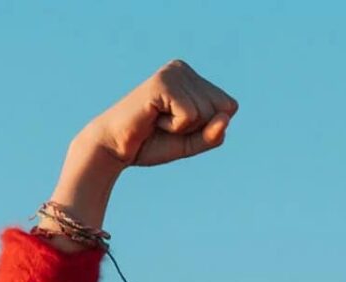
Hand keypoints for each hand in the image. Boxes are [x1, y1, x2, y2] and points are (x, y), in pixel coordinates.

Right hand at [78, 58, 238, 168]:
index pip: (229, 107)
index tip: (179, 126)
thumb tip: (226, 117)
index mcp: (192, 78)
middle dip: (198, 129)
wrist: (116, 148)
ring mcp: (172, 73)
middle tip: (167, 125)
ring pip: (206, 113)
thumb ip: (214, 134)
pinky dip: (174, 127)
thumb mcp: (192, 143)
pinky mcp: (163, 83)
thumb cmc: (153, 143)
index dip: (208, 128)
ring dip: (183, 129)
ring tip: (159, 121)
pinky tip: (154, 119)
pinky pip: (190, 116)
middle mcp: (183, 69)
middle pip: (221, 110)